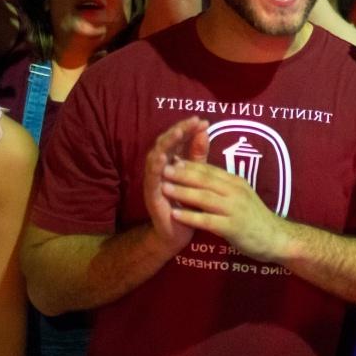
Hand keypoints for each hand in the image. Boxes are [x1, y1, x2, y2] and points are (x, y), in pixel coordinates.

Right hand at [143, 117, 207, 252]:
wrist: (177, 234)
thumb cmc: (186, 204)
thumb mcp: (195, 176)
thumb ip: (198, 155)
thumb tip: (204, 131)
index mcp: (171, 163)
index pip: (178, 140)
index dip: (188, 129)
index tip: (203, 121)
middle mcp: (159, 169)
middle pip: (166, 144)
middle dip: (178, 131)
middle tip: (192, 121)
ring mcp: (153, 181)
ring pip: (156, 157)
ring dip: (167, 144)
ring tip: (178, 132)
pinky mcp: (151, 195)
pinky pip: (152, 179)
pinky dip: (156, 167)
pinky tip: (163, 158)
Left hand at [161, 158, 284, 261]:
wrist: (276, 239)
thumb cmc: (255, 219)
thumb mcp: (241, 196)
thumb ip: (223, 186)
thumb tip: (202, 177)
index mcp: (236, 183)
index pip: (210, 170)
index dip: (189, 165)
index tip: (171, 159)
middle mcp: (236, 192)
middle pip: (205, 180)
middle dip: (182, 174)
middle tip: (162, 169)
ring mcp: (235, 209)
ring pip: (205, 197)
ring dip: (182, 192)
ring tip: (163, 188)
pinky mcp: (233, 227)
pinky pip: (208, 220)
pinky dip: (190, 216)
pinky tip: (174, 215)